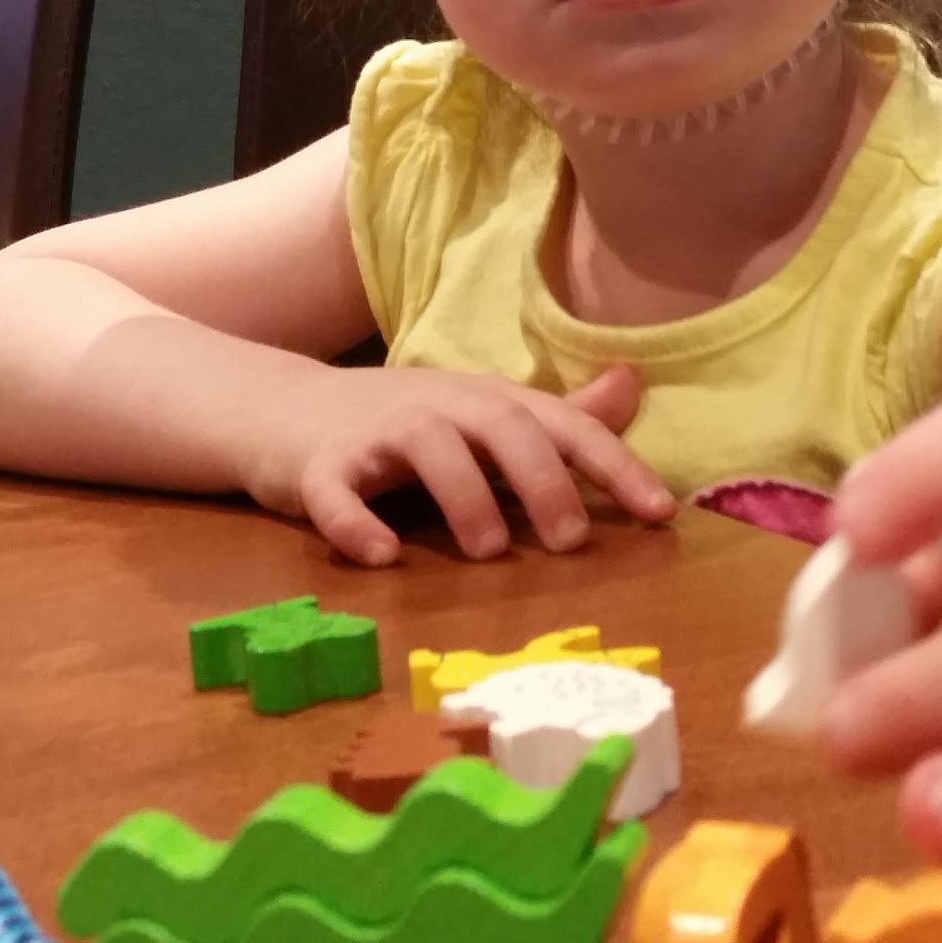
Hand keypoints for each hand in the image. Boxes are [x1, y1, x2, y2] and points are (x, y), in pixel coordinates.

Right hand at [252, 361, 675, 567]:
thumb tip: (630, 386)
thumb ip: (555, 415)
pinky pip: (334, 491)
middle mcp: (439, 406)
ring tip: (489, 551)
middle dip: (541, 478)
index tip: (660, 512)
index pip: (562, 424)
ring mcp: (376, 432)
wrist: (282, 407)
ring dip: (463, 495)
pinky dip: (355, 522)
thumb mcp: (482, 414)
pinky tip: (381, 556)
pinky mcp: (319, 466)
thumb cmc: (400, 423)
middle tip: (571, 540)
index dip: (613, 464)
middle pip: (500, 425)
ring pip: (427, 446)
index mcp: (486, 400)